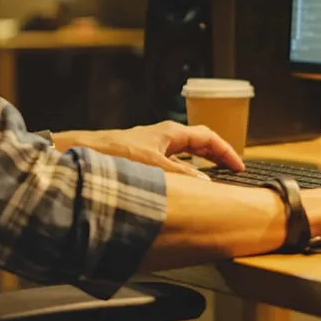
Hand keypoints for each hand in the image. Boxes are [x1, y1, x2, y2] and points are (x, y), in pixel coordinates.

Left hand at [52, 121, 244, 178]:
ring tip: (213, 180)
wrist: (81, 152)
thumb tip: (206, 183)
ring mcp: (152, 148)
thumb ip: (180, 174)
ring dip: (200, 165)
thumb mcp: (153, 165)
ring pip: (184, 154)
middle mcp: (163, 137)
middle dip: (217, 156)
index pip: (208, 137)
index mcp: (170, 132)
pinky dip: (183, 173)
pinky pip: (171, 164)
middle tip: (232, 172)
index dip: (226, 151)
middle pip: (198, 143)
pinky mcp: (142, 160)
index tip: (240, 166)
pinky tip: (182, 188)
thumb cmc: (114, 153)